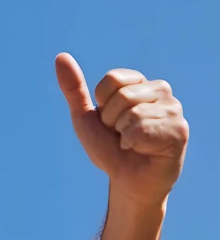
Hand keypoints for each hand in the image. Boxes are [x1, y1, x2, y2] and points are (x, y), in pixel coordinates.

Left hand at [55, 53, 187, 206]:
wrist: (127, 182)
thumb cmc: (110, 149)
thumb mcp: (86, 118)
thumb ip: (75, 89)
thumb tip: (60, 57)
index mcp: (140, 84)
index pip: (111, 79)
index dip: (101, 106)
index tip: (109, 122)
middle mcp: (160, 91)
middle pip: (122, 96)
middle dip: (112, 122)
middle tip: (122, 136)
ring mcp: (173, 109)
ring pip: (132, 114)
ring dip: (123, 136)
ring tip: (133, 144)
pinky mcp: (178, 130)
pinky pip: (141, 130)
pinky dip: (133, 145)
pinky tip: (143, 151)